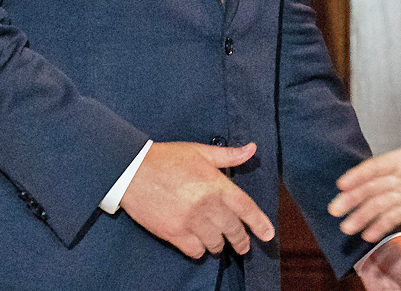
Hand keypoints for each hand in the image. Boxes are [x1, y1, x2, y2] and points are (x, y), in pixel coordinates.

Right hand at [118, 141, 274, 258]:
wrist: (131, 170)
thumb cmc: (166, 158)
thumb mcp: (199, 151)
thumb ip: (228, 155)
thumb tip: (251, 149)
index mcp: (217, 185)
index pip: (246, 208)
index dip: (259, 223)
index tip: (268, 235)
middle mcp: (207, 205)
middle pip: (233, 230)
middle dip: (241, 241)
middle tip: (244, 246)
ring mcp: (191, 221)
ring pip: (215, 243)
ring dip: (219, 245)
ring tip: (219, 244)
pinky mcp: (174, 233)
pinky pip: (194, 250)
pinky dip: (200, 251)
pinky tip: (200, 246)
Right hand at [328, 135, 400, 241]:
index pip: (378, 166)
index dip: (360, 175)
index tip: (342, 184)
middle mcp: (400, 175)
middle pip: (372, 187)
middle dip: (353, 198)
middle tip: (334, 210)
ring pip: (379, 204)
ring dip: (362, 216)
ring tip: (347, 229)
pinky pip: (394, 215)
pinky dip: (381, 225)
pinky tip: (368, 236)